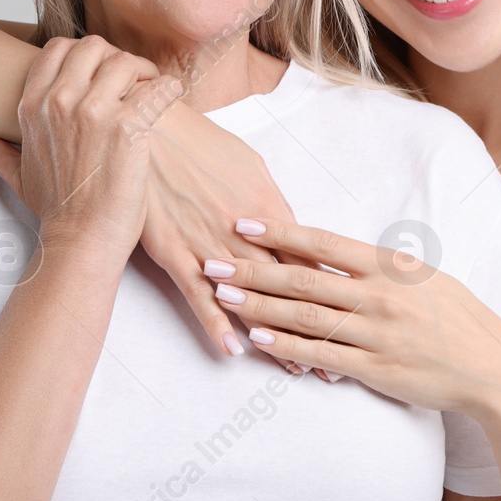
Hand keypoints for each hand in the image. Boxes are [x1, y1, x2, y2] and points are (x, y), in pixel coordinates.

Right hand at [0, 36, 181, 259]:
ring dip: (144, 72)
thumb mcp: (16, 173)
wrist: (80, 241)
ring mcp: (93, 112)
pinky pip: (156, 88)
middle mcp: (59, 102)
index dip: (86, 55)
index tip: (102, 74)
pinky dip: (168, 89)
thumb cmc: (56, 209)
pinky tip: (170, 99)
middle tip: (132, 80)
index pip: (59, 48)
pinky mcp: (126, 127)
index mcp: (34, 106)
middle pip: (94, 47)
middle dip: (116, 58)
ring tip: (152, 91)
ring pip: (125, 62)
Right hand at [144, 103, 309, 365]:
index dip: (330, 294)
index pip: (307, 260)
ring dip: (273, 336)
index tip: (351, 321)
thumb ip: (270, 203)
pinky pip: (199, 296)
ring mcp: (209, 246)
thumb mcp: (249, 165)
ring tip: (296, 371)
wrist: (150, 130)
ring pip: (249, 300)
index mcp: (267, 209)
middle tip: (334, 366)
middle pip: (286, 290)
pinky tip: (232, 351)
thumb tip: (288, 228)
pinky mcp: (175, 253)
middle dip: (313, 329)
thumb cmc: (201, 142)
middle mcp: (244, 233)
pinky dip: (216, 324)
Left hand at [202, 218, 500, 412]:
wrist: (493, 369)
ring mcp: (376, 333)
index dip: (280, 231)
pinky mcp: (376, 368)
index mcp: (389, 265)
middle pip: (304, 277)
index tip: (243, 223)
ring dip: (260, 306)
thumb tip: (338, 251)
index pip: (324, 241)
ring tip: (224, 297)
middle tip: (214, 261)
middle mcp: (379, 295)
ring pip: (305, 316)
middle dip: (254, 269)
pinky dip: (287, 345)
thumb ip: (380, 266)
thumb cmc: (457, 319)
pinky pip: (322, 355)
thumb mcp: (423, 278)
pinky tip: (258, 338)